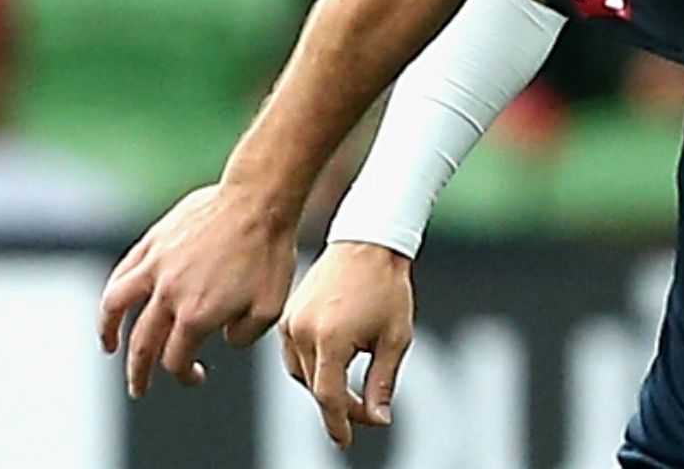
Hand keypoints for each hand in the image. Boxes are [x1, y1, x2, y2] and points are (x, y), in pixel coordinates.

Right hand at [97, 184, 296, 397]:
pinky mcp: (153, 242)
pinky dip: (114, 293)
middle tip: (140, 389)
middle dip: (139, 374)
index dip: (184, 374)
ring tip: (110, 346)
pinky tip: (117, 301)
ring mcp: (156, 267)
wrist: (259, 200)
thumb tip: (222, 340)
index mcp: (197, 316)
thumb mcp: (272, 305)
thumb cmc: (270, 252)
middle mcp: (169, 295)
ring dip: (108, 332)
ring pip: (116, 307)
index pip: (176, 360)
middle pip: (143, 345)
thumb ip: (244, 335)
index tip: (195, 376)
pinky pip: (123, 273)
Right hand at [280, 241, 415, 448]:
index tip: (346, 441)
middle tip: (367, 411)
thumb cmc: (388, 287)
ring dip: (323, 387)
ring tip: (352, 392)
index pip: (328, 396)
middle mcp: (301, 333)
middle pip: (315, 387)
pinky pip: (294, 354)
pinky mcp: (287, 315)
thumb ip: (383, 381)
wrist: (368, 242)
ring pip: (300, 374)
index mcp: (330, 339)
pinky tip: (333, 368)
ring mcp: (290, 323)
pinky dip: (312, 367)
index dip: (339, 423)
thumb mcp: (395, 337)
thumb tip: (377, 419)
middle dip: (340, 405)